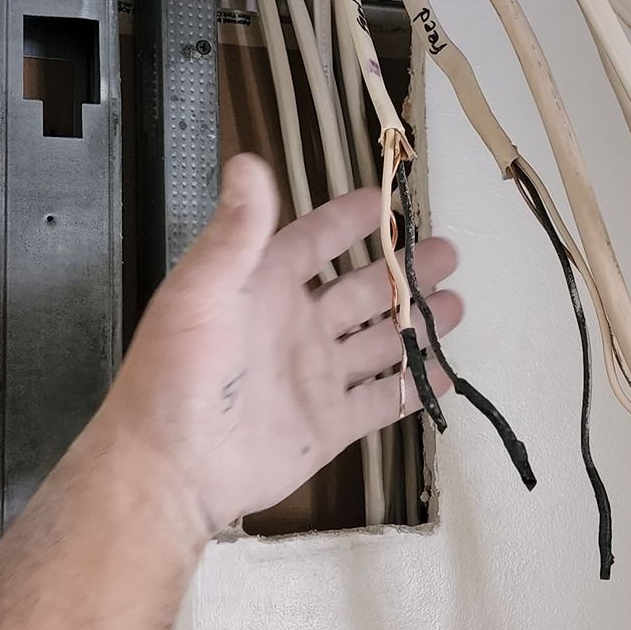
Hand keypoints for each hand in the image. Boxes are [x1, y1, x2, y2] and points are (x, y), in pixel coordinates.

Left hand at [98, 154, 461, 538]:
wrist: (172, 467)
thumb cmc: (177, 373)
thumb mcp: (202, 291)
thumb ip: (237, 232)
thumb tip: (248, 163)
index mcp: (264, 287)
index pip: (316, 241)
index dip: (351, 220)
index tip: (391, 201)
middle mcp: (294, 326)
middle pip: (361, 290)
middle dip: (405, 272)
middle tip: (449, 254)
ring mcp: (314, 377)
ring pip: (378, 342)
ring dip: (417, 324)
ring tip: (458, 307)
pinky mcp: (327, 425)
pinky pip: (380, 402)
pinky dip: (413, 389)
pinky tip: (446, 376)